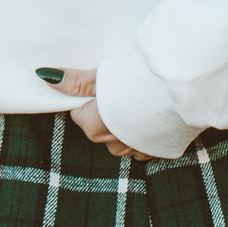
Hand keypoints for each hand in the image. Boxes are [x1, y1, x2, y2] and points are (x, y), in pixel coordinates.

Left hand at [38, 67, 152, 160]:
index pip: (80, 114)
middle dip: (107, 113)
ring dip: (126, 125)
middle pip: (99, 129)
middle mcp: (113, 145)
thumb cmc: (139, 79)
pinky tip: (153, 116)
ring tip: (139, 101)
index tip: (106, 85)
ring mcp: (137, 150)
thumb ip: (75, 81)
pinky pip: (143, 146)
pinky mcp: (158, 152)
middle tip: (123, 90)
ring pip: (121, 140)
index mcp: (95, 127)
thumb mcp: (103, 75)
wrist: (182, 90)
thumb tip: (45, 77)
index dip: (91, 97)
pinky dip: (145, 134)